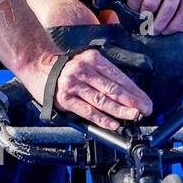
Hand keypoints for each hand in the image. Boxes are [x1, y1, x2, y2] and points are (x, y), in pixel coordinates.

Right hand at [28, 48, 152, 131]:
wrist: (37, 66)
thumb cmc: (65, 66)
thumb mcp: (86, 60)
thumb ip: (104, 73)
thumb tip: (126, 91)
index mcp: (93, 59)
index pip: (119, 77)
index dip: (134, 90)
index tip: (145, 101)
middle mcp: (84, 70)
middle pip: (113, 88)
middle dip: (131, 101)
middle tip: (144, 110)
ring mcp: (74, 85)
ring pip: (101, 100)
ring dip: (119, 110)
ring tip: (133, 116)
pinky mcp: (65, 99)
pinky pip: (87, 111)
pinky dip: (101, 118)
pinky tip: (113, 124)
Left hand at [126, 0, 182, 34]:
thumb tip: (112, 12)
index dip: (132, 9)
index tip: (131, 17)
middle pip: (150, 3)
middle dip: (144, 19)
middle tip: (142, 27)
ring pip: (167, 10)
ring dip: (158, 25)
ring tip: (152, 32)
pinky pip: (182, 14)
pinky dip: (173, 26)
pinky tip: (166, 31)